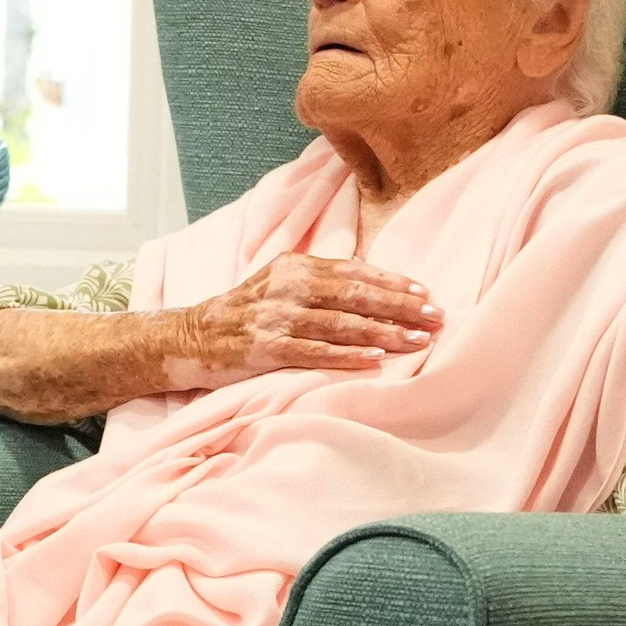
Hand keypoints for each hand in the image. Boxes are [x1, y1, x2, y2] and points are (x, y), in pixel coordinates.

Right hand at [164, 252, 439, 385]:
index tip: (426, 294)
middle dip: (400, 307)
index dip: (393, 283)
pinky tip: (374, 359)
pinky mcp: (265, 348)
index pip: (355, 271)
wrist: (189, 339)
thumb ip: (320, 285)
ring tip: (418, 340)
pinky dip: (346, 355)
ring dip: (385, 332)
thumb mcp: (279, 286)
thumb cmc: (244, 315)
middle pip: (356, 294)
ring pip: (341, 323)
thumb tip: (373, 291)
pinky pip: (314, 352)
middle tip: (436, 317)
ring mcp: (276, 318)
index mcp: (296, 267)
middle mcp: (289, 287)